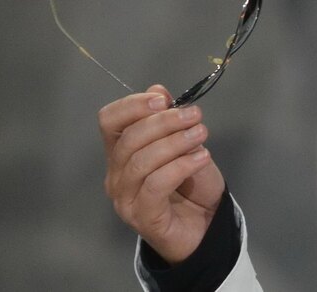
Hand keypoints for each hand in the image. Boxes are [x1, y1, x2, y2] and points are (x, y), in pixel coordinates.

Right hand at [99, 84, 225, 263]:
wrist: (206, 225)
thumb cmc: (192, 184)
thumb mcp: (186, 145)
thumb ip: (170, 122)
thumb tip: (157, 90)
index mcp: (121, 153)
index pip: (110, 122)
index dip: (133, 106)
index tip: (164, 99)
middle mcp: (116, 176)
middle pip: (128, 139)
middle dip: (163, 122)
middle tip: (195, 116)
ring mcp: (126, 199)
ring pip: (141, 162)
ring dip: (175, 142)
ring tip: (201, 135)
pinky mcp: (143, 217)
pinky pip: (156, 185)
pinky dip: (180, 166)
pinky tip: (201, 157)